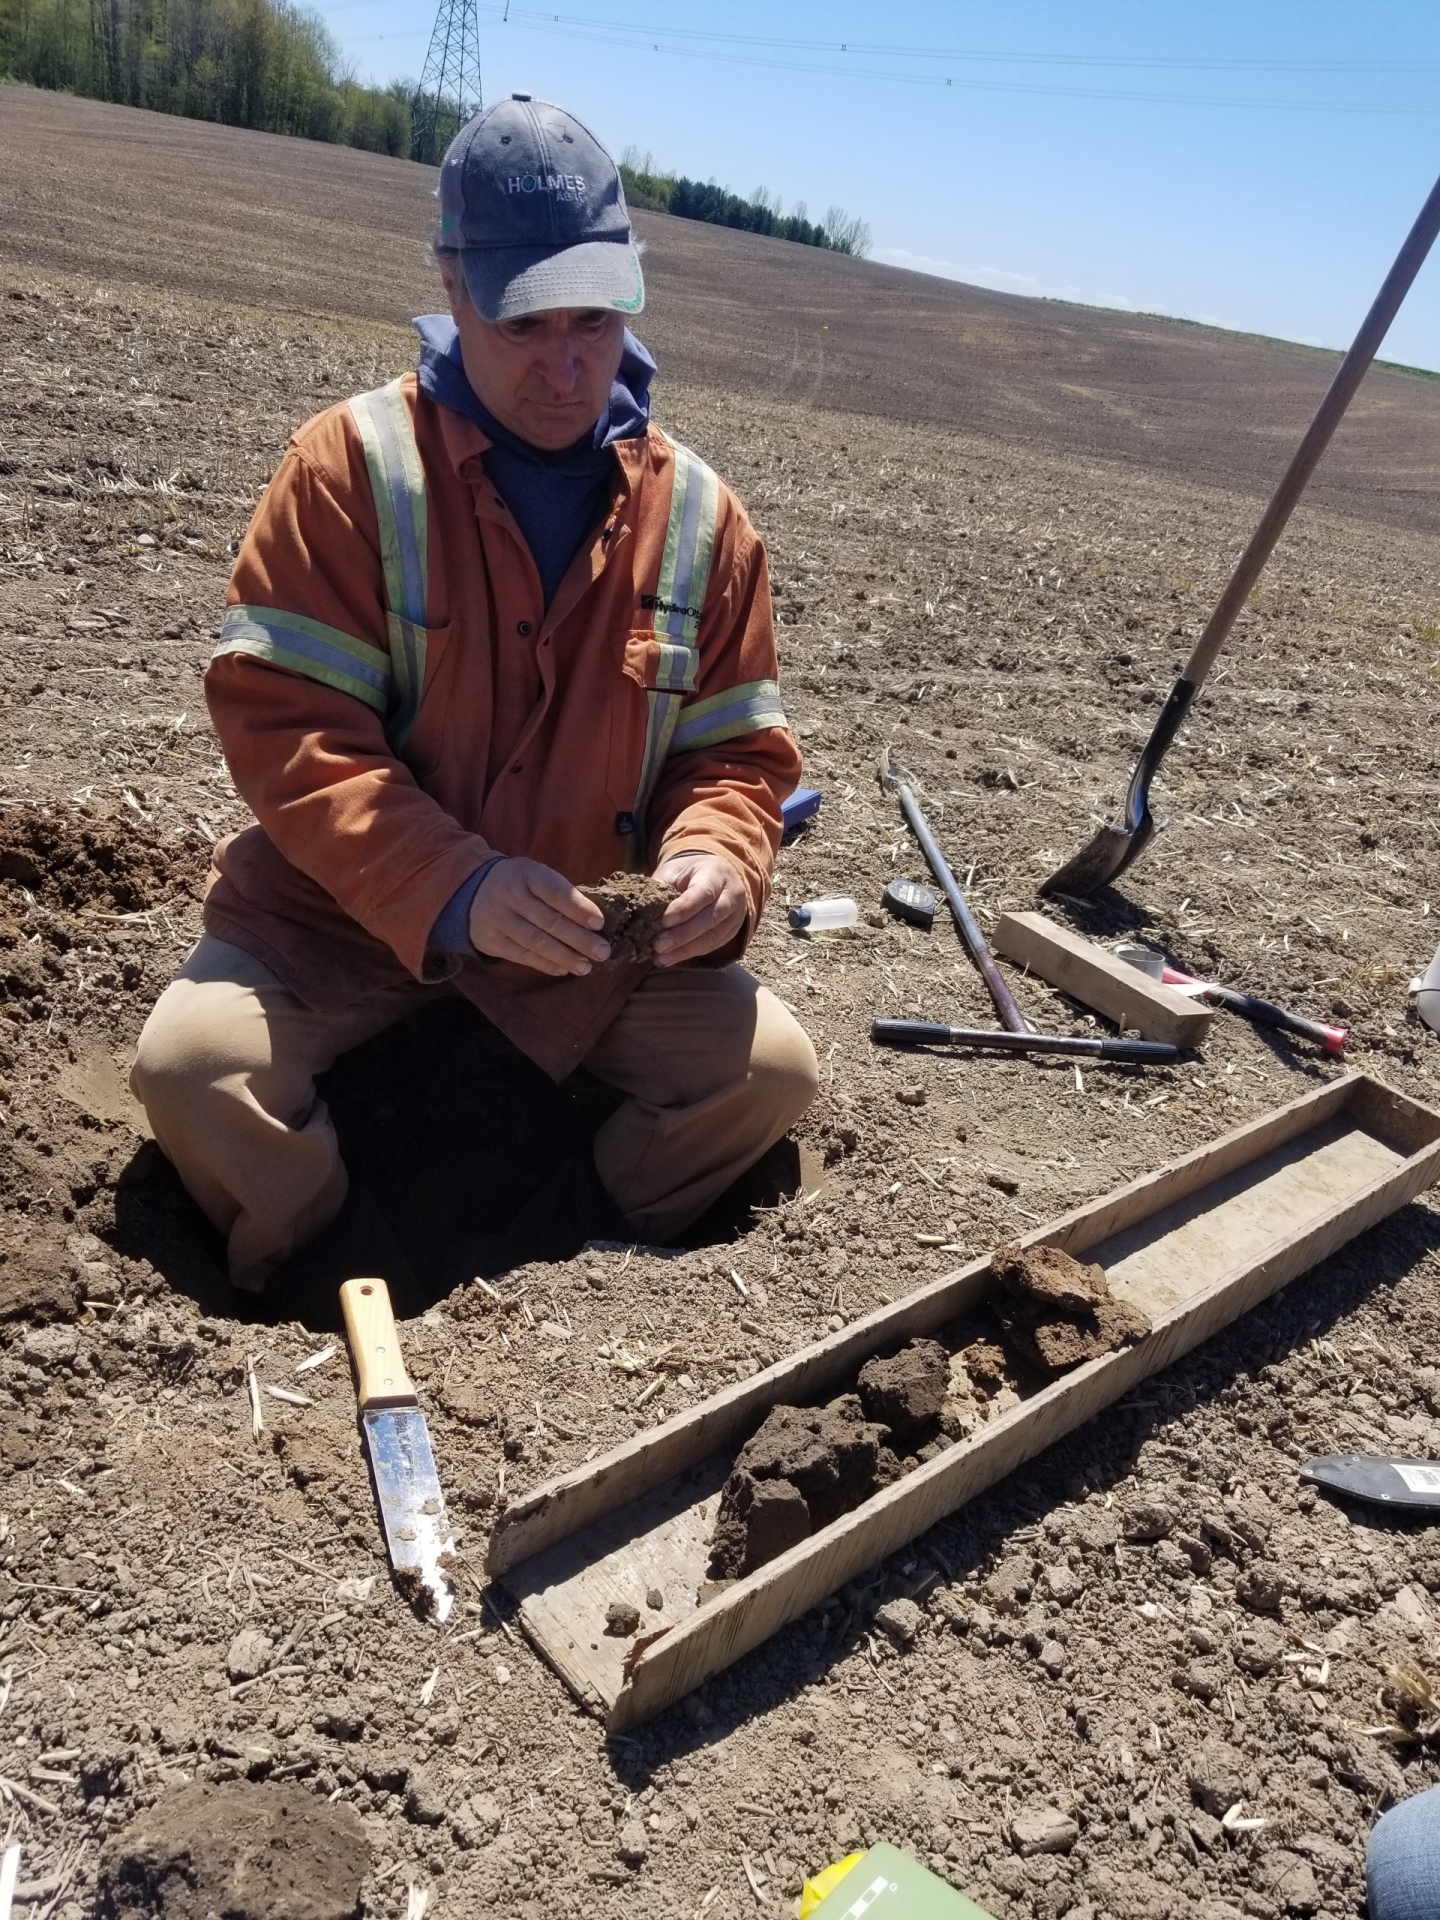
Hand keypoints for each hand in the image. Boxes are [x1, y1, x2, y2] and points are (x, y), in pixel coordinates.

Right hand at [468, 858, 609, 976]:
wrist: (470, 890)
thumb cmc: (518, 884)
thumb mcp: (534, 876)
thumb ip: (559, 893)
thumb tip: (594, 922)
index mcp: (526, 873)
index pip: (556, 892)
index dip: (579, 909)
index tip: (599, 923)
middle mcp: (509, 895)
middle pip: (549, 921)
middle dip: (579, 939)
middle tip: (602, 952)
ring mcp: (497, 919)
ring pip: (536, 942)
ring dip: (565, 956)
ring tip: (586, 966)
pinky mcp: (490, 941)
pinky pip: (522, 956)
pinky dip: (546, 964)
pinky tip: (564, 969)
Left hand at [652, 852, 748, 966]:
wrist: (716, 874)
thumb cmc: (690, 873)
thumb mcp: (675, 870)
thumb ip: (662, 886)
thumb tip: (644, 908)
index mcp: (716, 874)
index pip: (703, 893)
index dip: (684, 909)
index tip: (664, 921)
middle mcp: (732, 895)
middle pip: (711, 918)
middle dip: (683, 934)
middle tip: (658, 945)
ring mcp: (735, 915)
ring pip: (713, 937)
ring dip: (685, 950)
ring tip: (661, 958)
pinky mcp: (732, 931)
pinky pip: (712, 946)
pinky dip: (690, 953)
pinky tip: (671, 958)